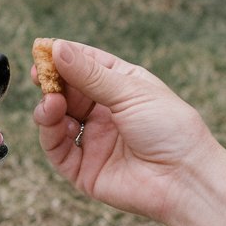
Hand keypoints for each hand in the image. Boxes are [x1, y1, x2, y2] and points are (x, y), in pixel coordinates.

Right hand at [33, 39, 225, 225]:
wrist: (185, 178)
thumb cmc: (170, 129)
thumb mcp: (130, 91)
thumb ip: (89, 73)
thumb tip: (57, 48)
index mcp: (122, 87)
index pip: (85, 66)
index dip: (63, 58)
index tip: (43, 51)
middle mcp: (105, 113)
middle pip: (67, 92)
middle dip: (52, 83)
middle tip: (40, 75)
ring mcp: (94, 141)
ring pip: (57, 121)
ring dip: (48, 109)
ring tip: (51, 102)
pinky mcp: (84, 170)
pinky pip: (58, 151)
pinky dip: (52, 135)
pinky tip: (61, 125)